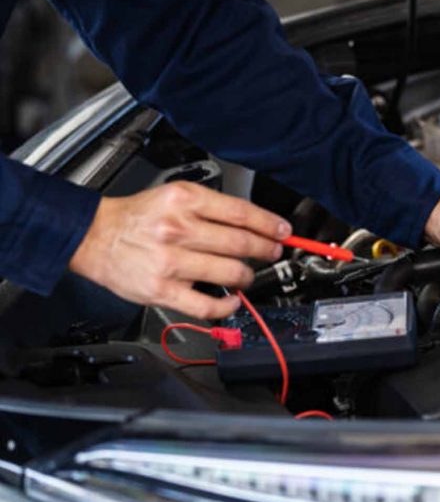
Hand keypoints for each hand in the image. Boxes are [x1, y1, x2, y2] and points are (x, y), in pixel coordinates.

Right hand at [69, 182, 290, 319]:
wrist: (94, 236)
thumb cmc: (137, 217)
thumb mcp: (174, 195)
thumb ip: (211, 207)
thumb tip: (251, 222)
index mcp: (185, 201)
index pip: (241, 213)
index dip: (269, 224)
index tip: (283, 231)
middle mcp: (179, 230)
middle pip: (240, 243)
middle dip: (265, 250)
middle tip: (272, 252)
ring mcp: (171, 262)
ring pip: (229, 273)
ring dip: (247, 276)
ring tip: (247, 275)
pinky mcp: (162, 290)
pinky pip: (206, 305)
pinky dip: (226, 306)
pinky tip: (232, 301)